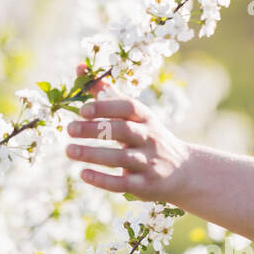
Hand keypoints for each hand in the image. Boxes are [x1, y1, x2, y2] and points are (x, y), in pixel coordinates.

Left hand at [64, 81, 195, 203]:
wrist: (184, 171)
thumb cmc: (150, 138)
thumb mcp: (135, 115)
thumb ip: (107, 93)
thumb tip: (80, 68)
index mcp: (146, 119)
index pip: (128, 107)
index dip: (106, 107)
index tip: (83, 110)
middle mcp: (149, 139)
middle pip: (123, 131)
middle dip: (95, 130)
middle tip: (69, 129)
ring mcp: (148, 163)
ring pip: (120, 157)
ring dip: (93, 154)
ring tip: (69, 151)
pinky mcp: (145, 185)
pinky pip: (123, 183)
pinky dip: (103, 179)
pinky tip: (83, 174)